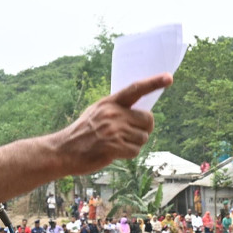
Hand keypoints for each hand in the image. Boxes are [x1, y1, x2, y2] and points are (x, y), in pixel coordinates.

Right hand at [53, 73, 172, 174]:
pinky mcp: (113, 146)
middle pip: (148, 120)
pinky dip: (128, 154)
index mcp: (110, 102)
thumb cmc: (83, 133)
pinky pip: (135, 151)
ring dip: (134, 144)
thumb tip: (143, 114)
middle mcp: (113, 113)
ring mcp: (113, 130)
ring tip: (117, 144)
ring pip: (143, 138)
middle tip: (130, 134)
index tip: (168, 78)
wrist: (63, 150)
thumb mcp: (96, 112)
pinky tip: (115, 152)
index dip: (153, 83)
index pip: (135, 89)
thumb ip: (117, 110)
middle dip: (143, 129)